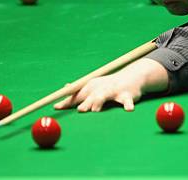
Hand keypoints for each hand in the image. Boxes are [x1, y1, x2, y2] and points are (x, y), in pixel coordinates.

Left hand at [53, 58, 168, 111]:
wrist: (131, 77)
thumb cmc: (108, 86)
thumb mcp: (92, 87)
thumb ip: (77, 93)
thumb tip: (61, 94)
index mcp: (90, 87)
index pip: (77, 96)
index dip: (67, 102)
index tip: (56, 108)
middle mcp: (100, 88)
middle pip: (90, 96)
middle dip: (85, 103)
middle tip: (80, 110)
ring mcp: (114, 91)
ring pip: (105, 96)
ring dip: (100, 102)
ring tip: (96, 109)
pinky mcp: (127, 95)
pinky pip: (127, 101)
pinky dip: (128, 105)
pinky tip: (128, 109)